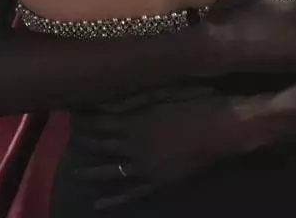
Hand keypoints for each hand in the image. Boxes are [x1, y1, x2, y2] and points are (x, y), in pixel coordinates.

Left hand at [74, 87, 256, 209]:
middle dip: (83, 138)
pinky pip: (131, 193)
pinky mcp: (157, 182)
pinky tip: (98, 204)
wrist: (224, 129)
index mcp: (133, 123)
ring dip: (90, 169)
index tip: (71, 111)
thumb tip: (104, 99)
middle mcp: (132, 147)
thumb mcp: (163, 91)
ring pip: (109, 170)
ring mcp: (144, 168)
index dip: (82, 117)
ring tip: (75, 170)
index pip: (97, 121)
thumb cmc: (196, 102)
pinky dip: (113, 200)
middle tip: (71, 134)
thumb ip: (132, 98)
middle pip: (99, 144)